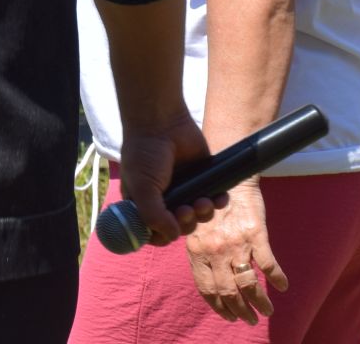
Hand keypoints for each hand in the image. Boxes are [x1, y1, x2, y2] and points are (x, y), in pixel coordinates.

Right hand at [117, 113, 219, 245]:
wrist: (163, 123)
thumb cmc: (144, 154)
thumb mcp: (141, 187)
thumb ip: (152, 216)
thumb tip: (171, 235)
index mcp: (144, 204)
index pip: (154, 232)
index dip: (162, 236)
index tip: (167, 232)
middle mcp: (165, 200)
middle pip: (180, 228)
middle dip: (185, 223)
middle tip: (185, 210)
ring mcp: (185, 191)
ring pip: (199, 218)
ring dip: (203, 214)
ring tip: (202, 201)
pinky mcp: (203, 181)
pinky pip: (215, 202)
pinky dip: (218, 203)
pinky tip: (218, 197)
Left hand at [184, 179, 286, 323]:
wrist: (228, 176)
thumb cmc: (210, 202)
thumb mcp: (195, 228)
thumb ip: (200, 253)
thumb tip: (208, 280)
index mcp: (197, 250)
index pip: (206, 288)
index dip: (218, 307)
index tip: (228, 317)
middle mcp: (214, 251)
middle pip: (228, 292)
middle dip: (240, 311)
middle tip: (251, 320)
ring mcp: (236, 244)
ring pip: (248, 284)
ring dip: (260, 303)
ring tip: (267, 312)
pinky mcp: (256, 234)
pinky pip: (269, 264)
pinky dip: (277, 279)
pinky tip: (283, 286)